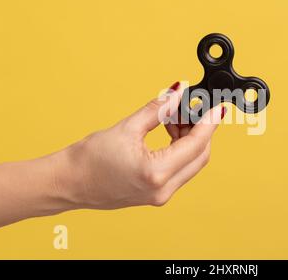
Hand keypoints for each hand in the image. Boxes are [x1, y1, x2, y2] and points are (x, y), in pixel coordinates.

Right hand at [57, 82, 225, 208]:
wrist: (69, 183)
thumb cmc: (89, 160)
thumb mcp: (127, 128)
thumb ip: (158, 110)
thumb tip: (177, 92)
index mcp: (156, 173)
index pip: (196, 144)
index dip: (210, 123)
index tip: (218, 108)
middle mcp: (163, 189)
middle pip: (199, 156)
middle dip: (200, 130)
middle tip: (189, 108)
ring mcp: (160, 195)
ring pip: (191, 164)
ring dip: (189, 139)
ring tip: (174, 117)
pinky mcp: (156, 194)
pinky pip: (179, 170)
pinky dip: (179, 150)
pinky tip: (169, 132)